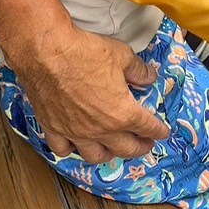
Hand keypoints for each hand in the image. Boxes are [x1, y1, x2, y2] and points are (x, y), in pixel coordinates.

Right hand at [10, 24, 170, 163]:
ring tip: (112, 149)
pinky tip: (74, 144)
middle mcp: (101, 129)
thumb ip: (139, 71)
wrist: (46, 51)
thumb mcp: (122, 56)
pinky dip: (71, 149)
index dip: (159, 131)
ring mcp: (76, 132)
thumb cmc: (84, 52)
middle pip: (126, 149)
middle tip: (144, 144)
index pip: (148, 128)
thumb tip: (149, 77)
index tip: (162, 132)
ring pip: (96, 156)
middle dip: (140, 148)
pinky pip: (63, 149)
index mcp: (123, 113)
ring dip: (108, 154)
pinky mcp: (53, 128)